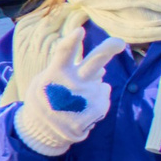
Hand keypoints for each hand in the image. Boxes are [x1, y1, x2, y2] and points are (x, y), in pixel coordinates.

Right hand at [15, 27, 127, 156]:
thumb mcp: (47, 80)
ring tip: (75, 99)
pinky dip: (96, 99)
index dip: (71, 41)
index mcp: (55, 74)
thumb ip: (71, 71)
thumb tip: (103, 72)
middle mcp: (71, 84)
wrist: (41, 130)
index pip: (63, 54)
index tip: (80, 31)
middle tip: (119, 42)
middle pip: (94, 63)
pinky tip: (82, 107)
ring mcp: (85, 99)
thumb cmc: (45, 97)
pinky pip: (104, 96)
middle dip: (107, 50)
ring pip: (101, 83)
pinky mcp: (94, 111)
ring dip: (92, 86)